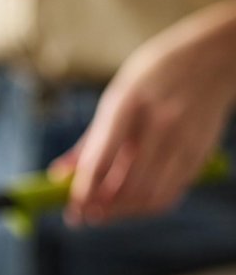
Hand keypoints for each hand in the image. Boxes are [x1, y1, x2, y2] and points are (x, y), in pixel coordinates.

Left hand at [53, 1, 235, 224]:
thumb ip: (91, 140)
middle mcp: (158, 124)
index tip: (72, 211)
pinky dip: (148, 205)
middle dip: (102, 209)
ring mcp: (184, 139)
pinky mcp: (201, 152)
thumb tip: (61, 174)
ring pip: (150, 195)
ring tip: (104, 213)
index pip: (101, 160)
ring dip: (124, 212)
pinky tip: (131, 204)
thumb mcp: (115, 96)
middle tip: (84, 217)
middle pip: (126, 185)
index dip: (83, 192)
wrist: (213, 57)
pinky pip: (173, 191)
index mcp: (128, 104)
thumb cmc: (154, 75)